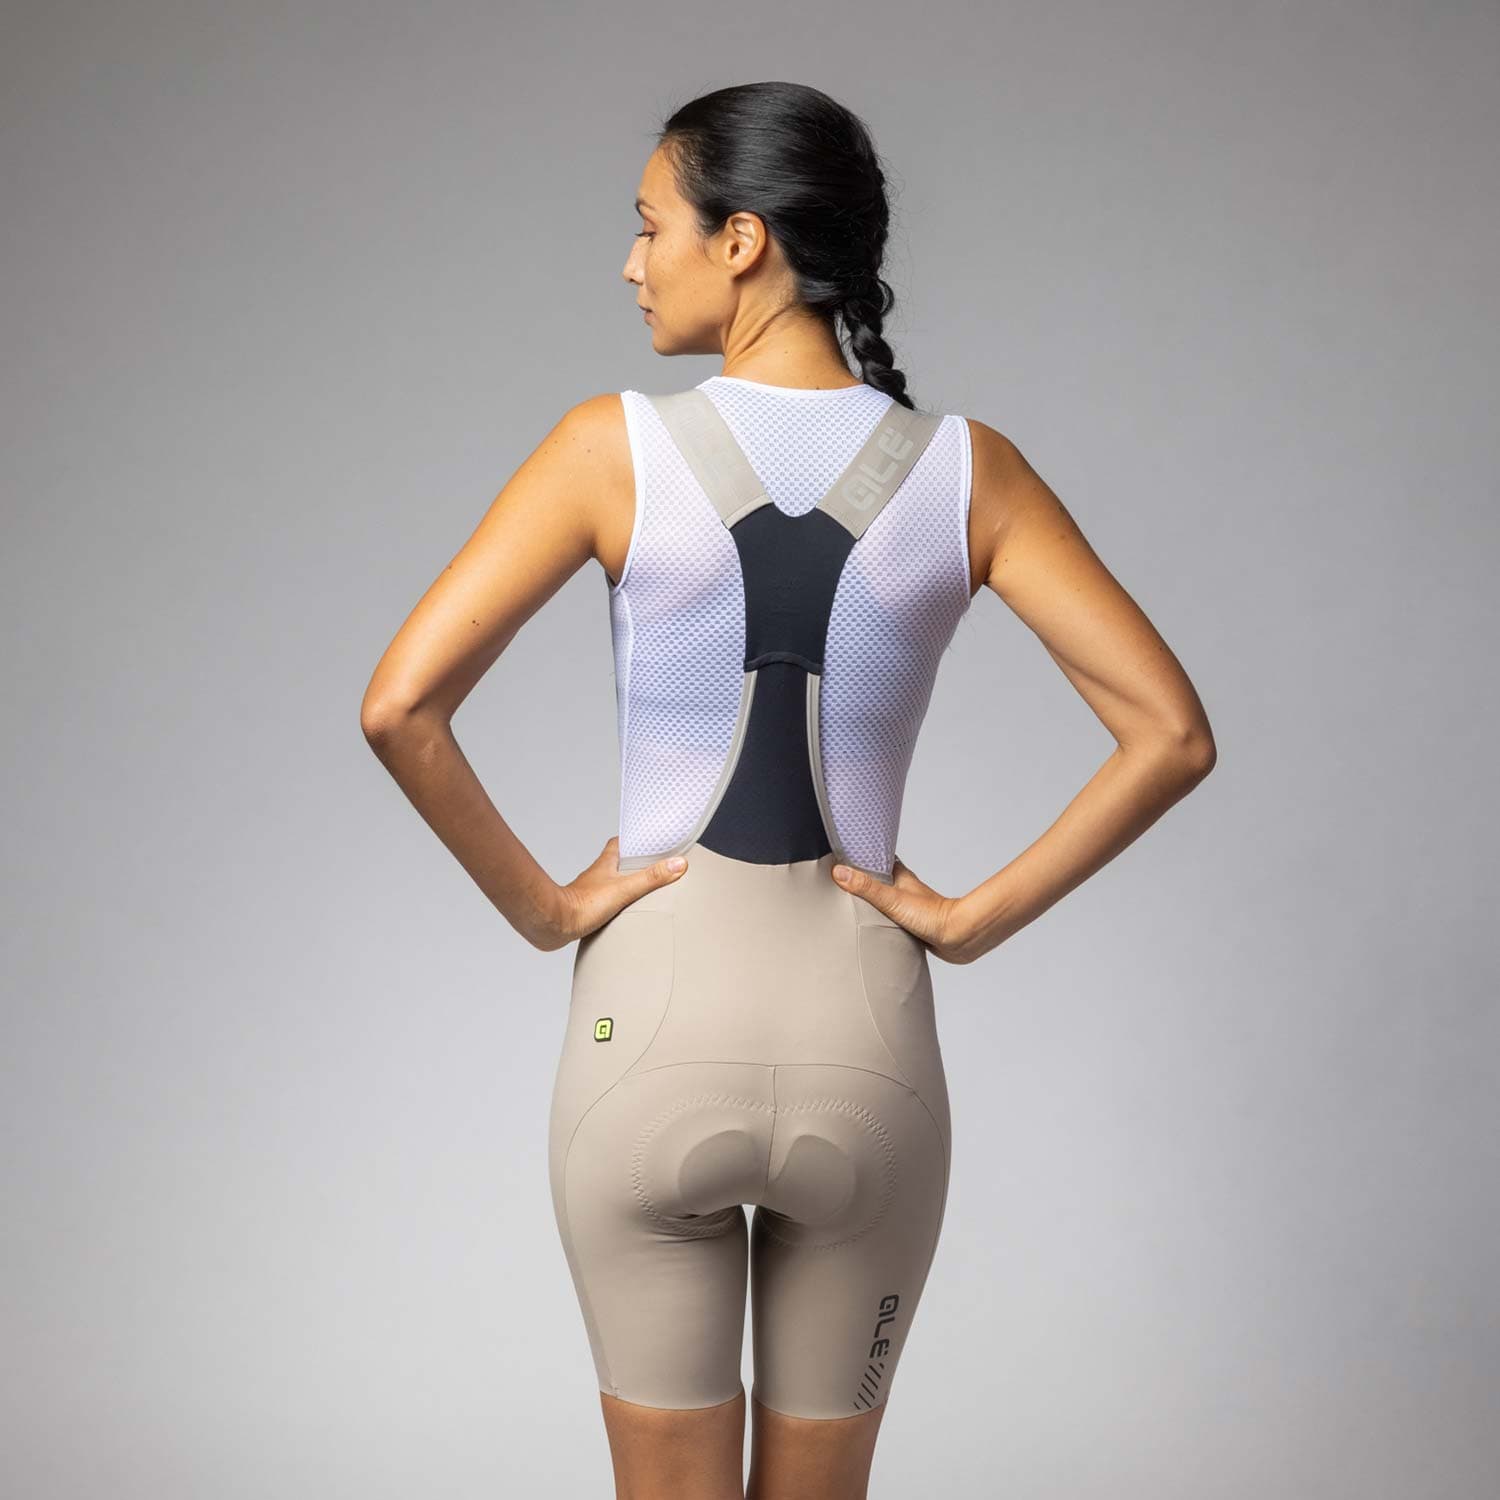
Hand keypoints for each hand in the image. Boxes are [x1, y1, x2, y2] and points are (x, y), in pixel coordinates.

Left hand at [542, 837, 687, 947]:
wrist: (556, 924)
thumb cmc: (583, 904)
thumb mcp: (625, 888)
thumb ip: (652, 877)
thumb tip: (678, 864)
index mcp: (606, 863)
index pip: (619, 842)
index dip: (633, 839)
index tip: (647, 839)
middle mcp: (598, 874)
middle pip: (617, 861)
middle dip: (633, 862)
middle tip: (651, 865)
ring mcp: (592, 890)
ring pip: (611, 881)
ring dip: (624, 882)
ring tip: (643, 888)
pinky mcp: (588, 907)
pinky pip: (606, 899)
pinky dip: (617, 901)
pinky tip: (624, 910)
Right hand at [831, 855, 975, 964]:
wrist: (957, 937)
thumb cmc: (931, 916)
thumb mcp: (891, 899)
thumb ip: (866, 887)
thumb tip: (839, 872)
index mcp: (899, 875)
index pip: (876, 858)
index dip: (860, 856)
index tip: (842, 855)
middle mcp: (903, 887)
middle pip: (878, 878)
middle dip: (862, 879)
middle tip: (842, 879)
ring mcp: (907, 904)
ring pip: (884, 897)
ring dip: (871, 899)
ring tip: (851, 902)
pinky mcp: (911, 921)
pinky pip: (890, 915)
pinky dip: (880, 916)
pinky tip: (872, 924)